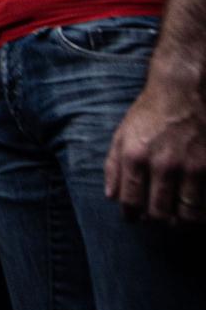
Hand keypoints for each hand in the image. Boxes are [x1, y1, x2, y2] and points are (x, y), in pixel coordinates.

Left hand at [104, 79, 205, 225]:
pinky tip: (196, 207)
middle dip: (157, 219)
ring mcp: (190, 166)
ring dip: (182, 220)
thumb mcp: (122, 133)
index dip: (132, 216)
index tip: (135, 218)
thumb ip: (113, 166)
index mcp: (135, 157)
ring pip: (188, 214)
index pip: (131, 203)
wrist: (184, 89)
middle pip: (159, 213)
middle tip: (159, 216)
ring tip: (179, 216)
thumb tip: (111, 197)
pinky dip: (202, 211)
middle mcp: (163, 164)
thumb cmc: (151, 112)